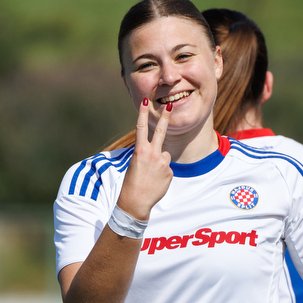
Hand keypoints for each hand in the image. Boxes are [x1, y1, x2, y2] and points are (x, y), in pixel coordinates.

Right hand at [116, 97, 173, 220]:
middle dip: (165, 118)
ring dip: (160, 162)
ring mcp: (163, 163)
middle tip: (169, 106)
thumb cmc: (132, 182)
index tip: (144, 101)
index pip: (141, 128)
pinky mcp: (170, 173)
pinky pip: (167, 169)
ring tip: (151, 175)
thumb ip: (147, 154)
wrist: (135, 201)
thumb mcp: (135, 164)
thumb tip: (161, 152)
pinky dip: (163, 174)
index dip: (142, 114)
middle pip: (161, 132)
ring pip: (165, 156)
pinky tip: (155, 182)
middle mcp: (153, 154)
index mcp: (140, 150)